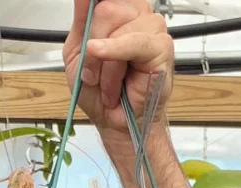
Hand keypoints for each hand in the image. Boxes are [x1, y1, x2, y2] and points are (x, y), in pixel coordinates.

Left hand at [64, 0, 173, 137]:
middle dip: (92, 48)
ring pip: (117, 28)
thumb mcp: (78, 52)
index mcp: (118, 11)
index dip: (92, 15)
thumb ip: (82, 20)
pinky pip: (135, 42)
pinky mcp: (162, 46)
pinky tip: (107, 59)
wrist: (116, 123)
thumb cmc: (100, 92)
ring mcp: (152, 27)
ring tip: (110, 86)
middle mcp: (137, 13)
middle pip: (106, 10)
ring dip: (106, 65)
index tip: (87, 41)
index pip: (103, 0)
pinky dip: (117, 53)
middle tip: (94, 76)